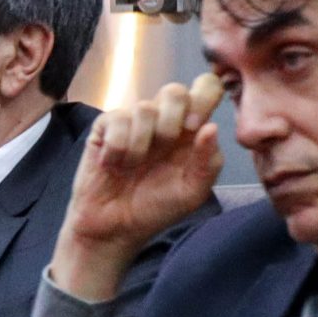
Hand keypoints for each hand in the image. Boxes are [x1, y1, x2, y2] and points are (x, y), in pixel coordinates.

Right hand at [52, 73, 223, 302]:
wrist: (114, 227)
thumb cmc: (156, 208)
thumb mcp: (192, 192)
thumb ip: (208, 162)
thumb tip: (212, 126)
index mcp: (190, 131)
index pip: (206, 89)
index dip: (203, 98)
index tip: (194, 127)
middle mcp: (162, 121)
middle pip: (175, 89)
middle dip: (173, 118)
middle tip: (166, 145)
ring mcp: (132, 122)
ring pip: (144, 107)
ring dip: (142, 143)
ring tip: (133, 166)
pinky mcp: (105, 127)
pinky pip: (117, 120)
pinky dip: (118, 148)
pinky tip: (114, 164)